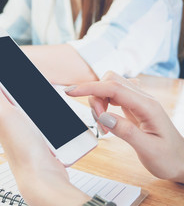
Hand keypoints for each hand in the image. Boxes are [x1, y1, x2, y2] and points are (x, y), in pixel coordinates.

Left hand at [0, 64, 88, 205]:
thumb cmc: (22, 147)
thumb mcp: (4, 112)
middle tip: (7, 51)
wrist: (42, 174)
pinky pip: (36, 106)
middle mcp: (7, 112)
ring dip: (26, 82)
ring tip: (24, 67)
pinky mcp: (35, 126)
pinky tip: (44, 93)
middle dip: (8, 67)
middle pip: (7, 84)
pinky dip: (40, 98)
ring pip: (24, 93)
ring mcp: (22, 119)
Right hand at [65, 71, 183, 182]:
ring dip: (99, 102)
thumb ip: (126, 131)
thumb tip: (104, 116)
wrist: (182, 161)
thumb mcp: (148, 150)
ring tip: (104, 127)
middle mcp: (143, 99)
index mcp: (147, 106)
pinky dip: (104, 104)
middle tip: (99, 123)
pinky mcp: (133, 106)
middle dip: (95, 97)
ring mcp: (138, 101)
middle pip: (110, 82)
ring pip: (110, 87)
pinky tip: (108, 119)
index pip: (114, 88)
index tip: (70, 92)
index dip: (90, 88)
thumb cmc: (168, 158)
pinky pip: (113, 96)